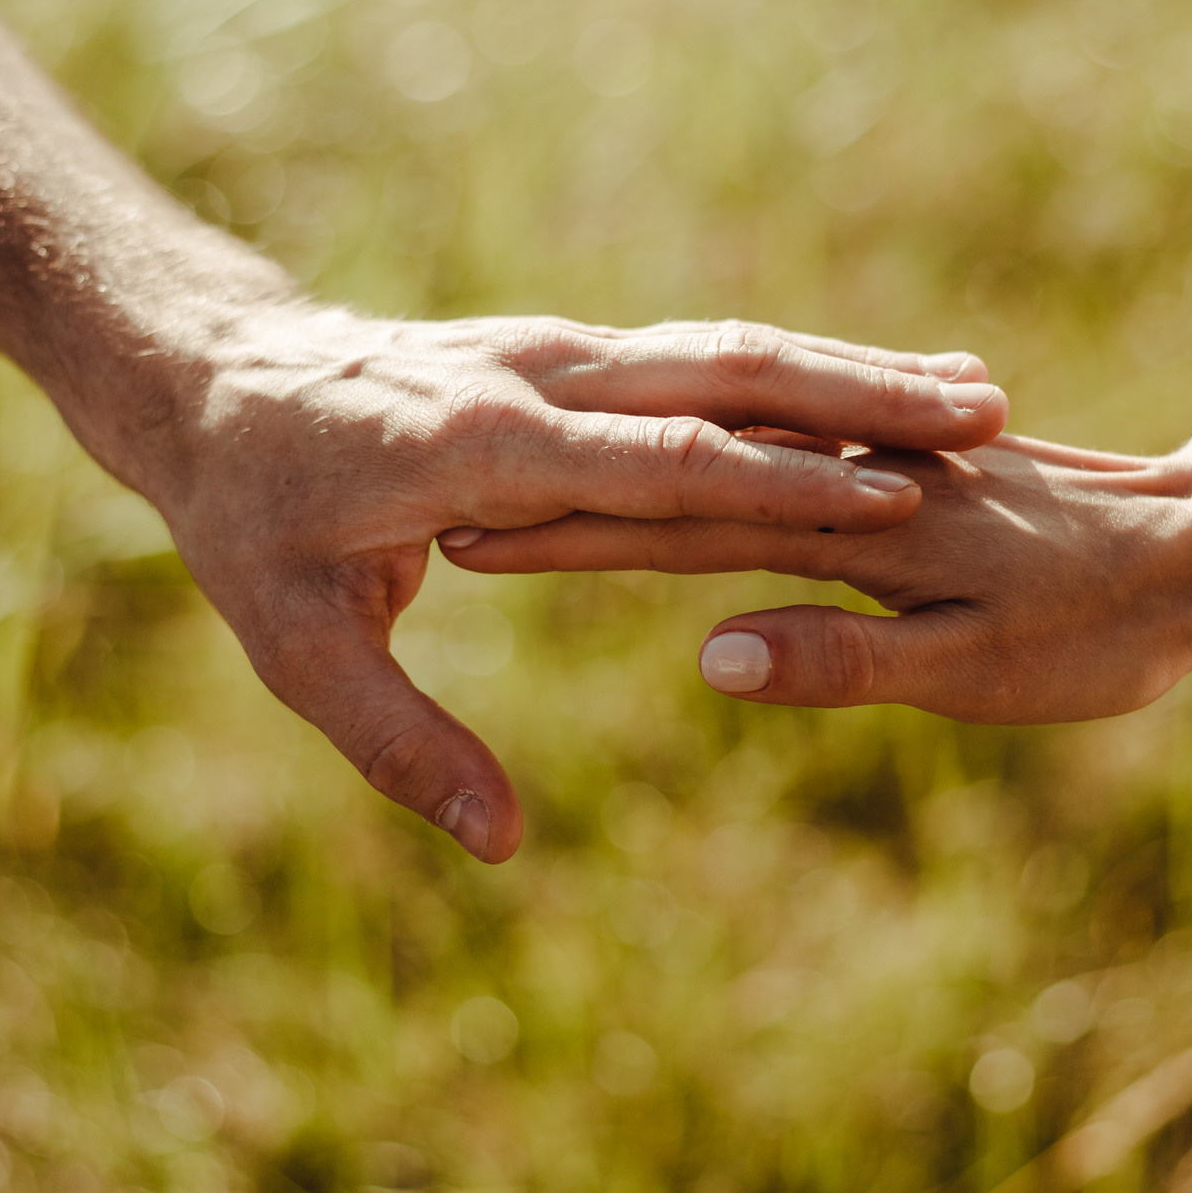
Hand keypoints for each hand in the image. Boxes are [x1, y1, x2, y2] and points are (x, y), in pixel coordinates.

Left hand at [0, 0, 1006, 863]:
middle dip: (862, 391)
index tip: (899, 495)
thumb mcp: (297, 646)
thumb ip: (405, 744)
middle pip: (728, 371)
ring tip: (976, 397)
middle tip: (991, 418)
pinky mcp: (563, 352)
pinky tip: (874, 393)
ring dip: (848, 369)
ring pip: (727, 349)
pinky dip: (796, 372)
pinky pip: (698, 357)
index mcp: (481, 443)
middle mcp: (536, 375)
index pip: (665, 460)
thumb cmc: (245, 518)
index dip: (787, 480)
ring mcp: (554, 349)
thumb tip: (502, 843)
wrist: (201, 373)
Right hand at [445, 393, 1191, 722]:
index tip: (467, 542)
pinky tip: (670, 460)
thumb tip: (711, 653)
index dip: (572, 539)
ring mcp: (877, 459)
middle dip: (567, 497)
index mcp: (854, 521)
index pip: (681, 526)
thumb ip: (846, 655)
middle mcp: (850, 473)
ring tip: (531, 481)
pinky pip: (780, 449)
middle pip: (678, 479)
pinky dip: (708, 459)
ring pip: (720, 457)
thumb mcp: (982, 665)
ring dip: (624, 473)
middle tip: (456, 506)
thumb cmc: (1108, 628)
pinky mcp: (906, 460)